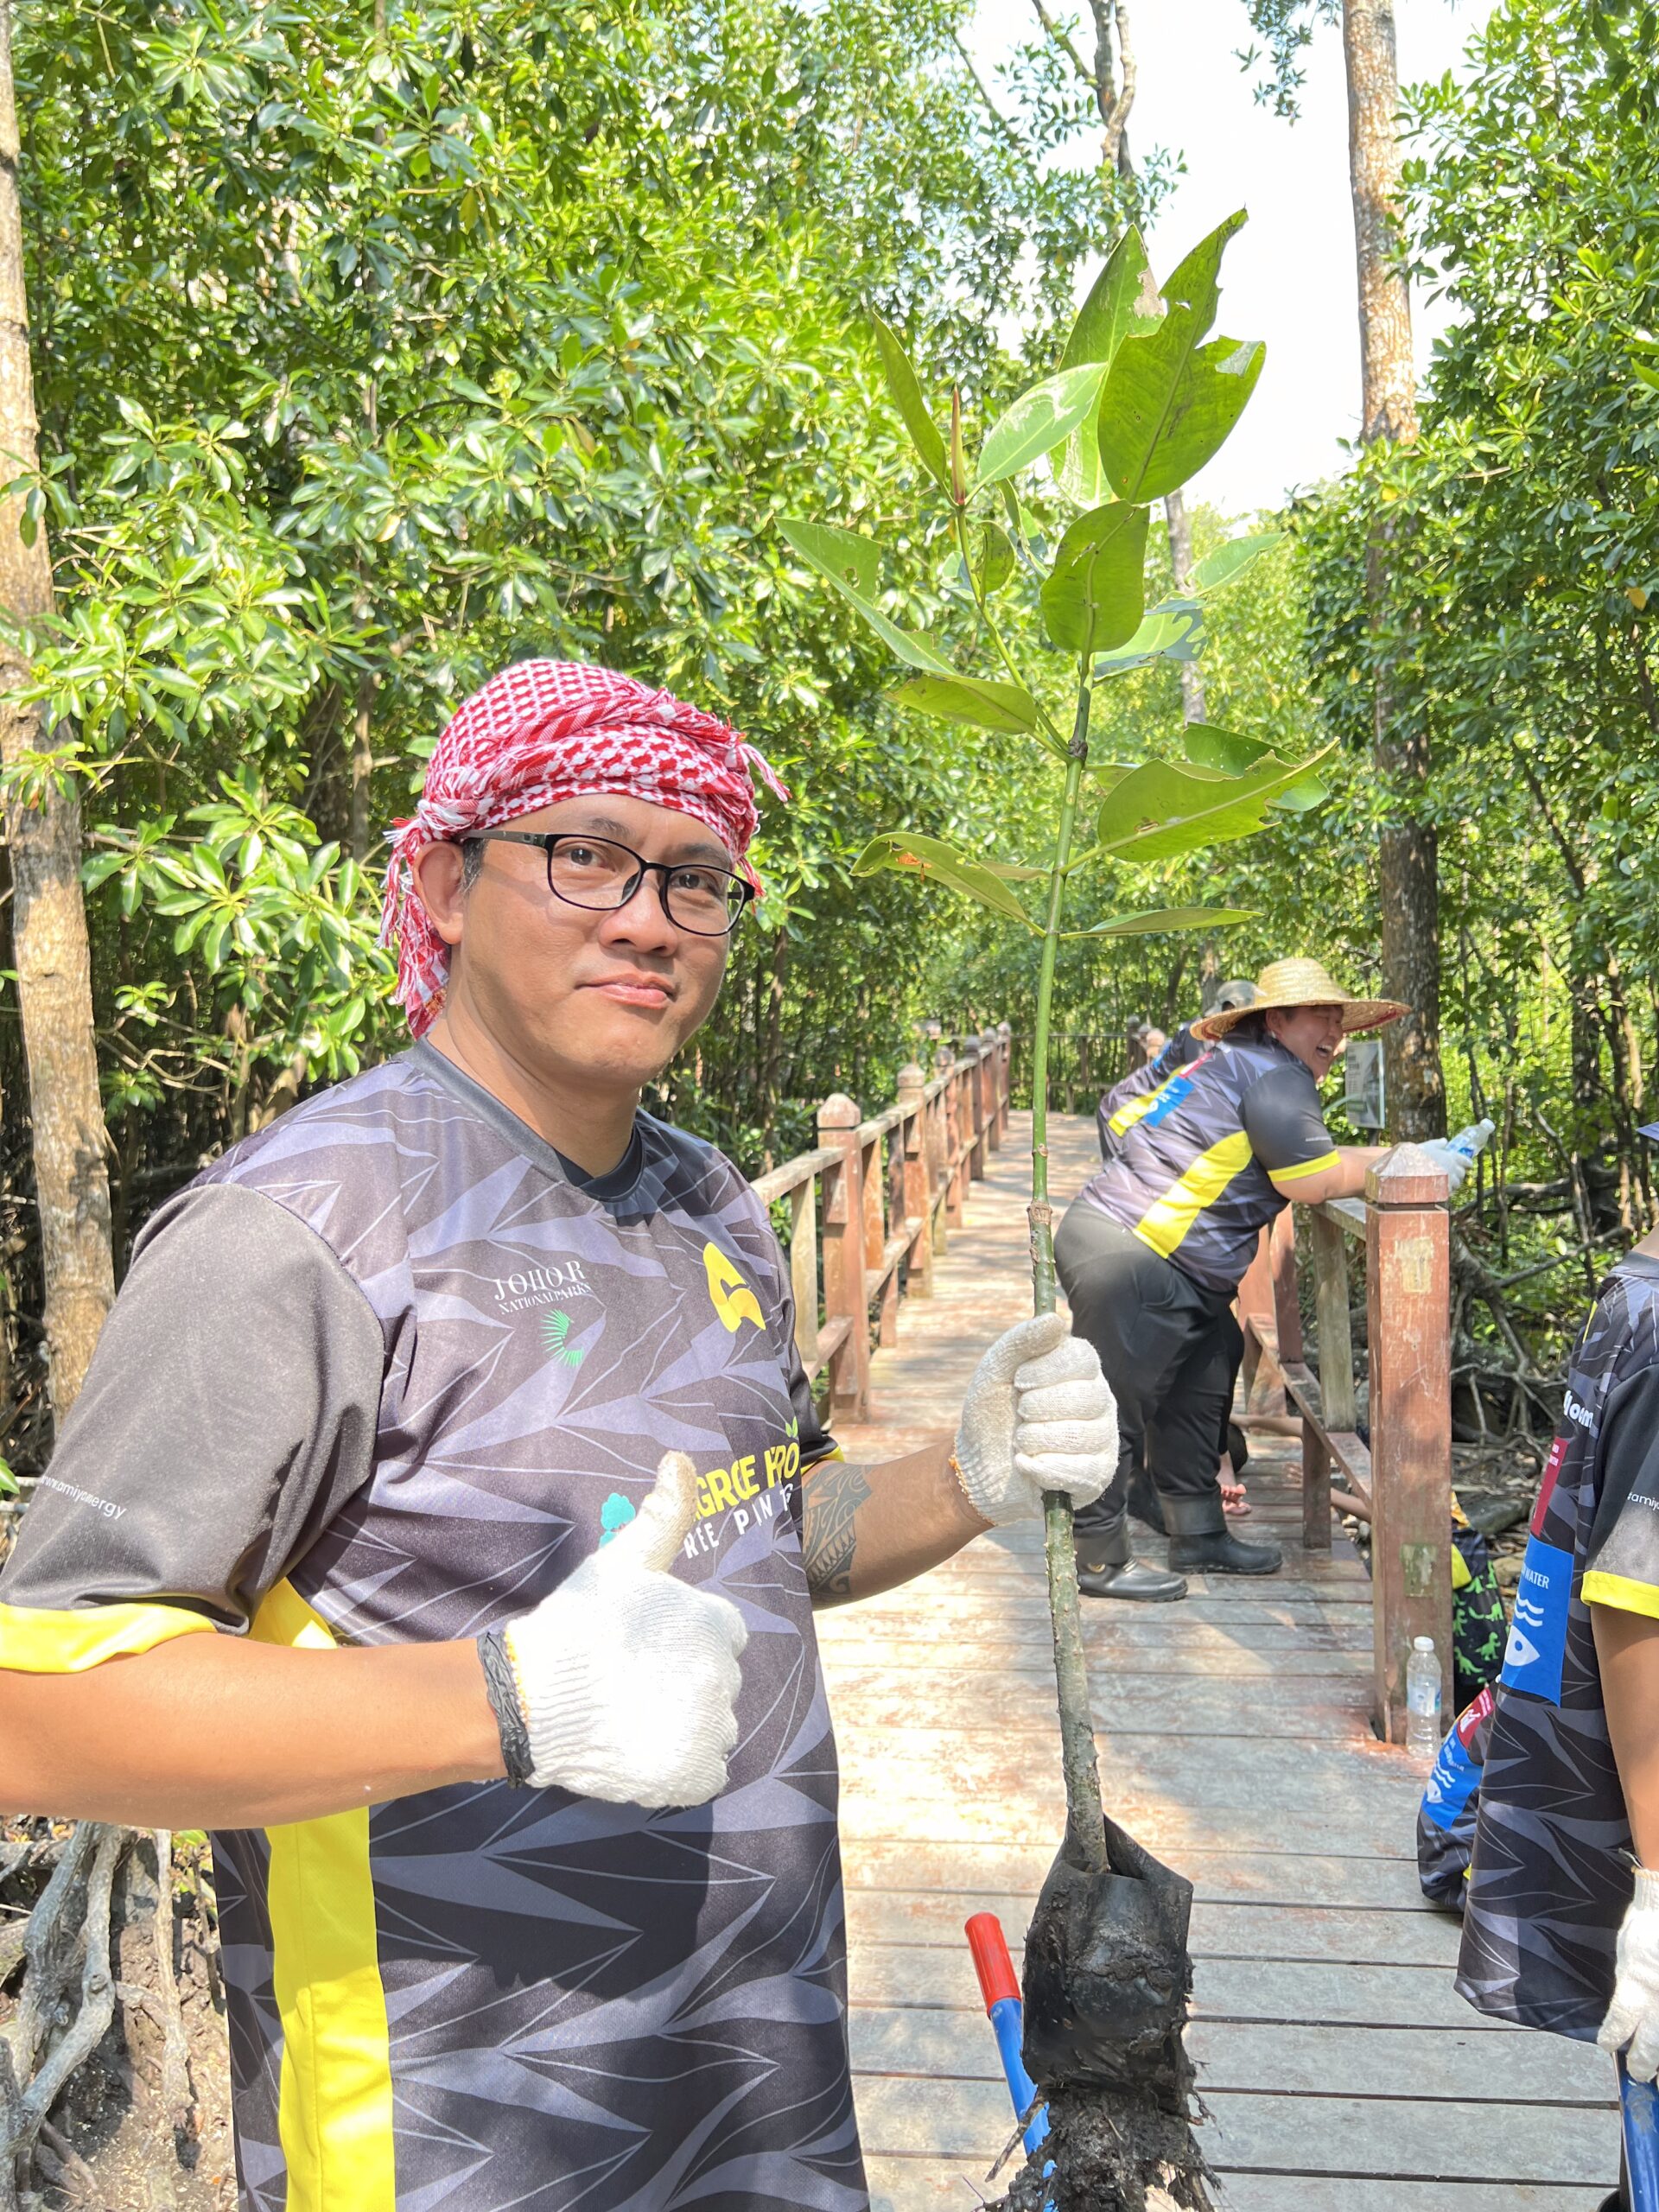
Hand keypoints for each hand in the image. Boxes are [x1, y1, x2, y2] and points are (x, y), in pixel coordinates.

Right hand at [501, 1452, 746, 1805]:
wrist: (532, 1700)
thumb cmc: (577, 1626)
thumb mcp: (622, 1562)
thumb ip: (663, 1514)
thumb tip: (681, 1460)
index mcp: (714, 1623)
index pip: (723, 1634)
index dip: (685, 1640)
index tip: (647, 1646)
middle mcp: (723, 1676)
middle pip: (719, 1680)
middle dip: (685, 1680)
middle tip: (632, 1681)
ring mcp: (710, 1729)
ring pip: (716, 1726)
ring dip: (687, 1723)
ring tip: (632, 1715)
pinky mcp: (696, 1774)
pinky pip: (709, 1771)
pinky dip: (682, 1764)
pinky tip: (641, 1747)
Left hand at [953, 1312, 1116, 1527]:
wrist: (980, 1465)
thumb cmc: (992, 1411)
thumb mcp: (995, 1370)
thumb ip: (1021, 1341)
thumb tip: (1055, 1319)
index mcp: (1079, 1370)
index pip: (1083, 1359)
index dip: (1049, 1369)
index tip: (1018, 1381)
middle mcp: (1099, 1400)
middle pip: (1088, 1397)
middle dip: (1039, 1408)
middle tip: (1020, 1414)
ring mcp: (1103, 1438)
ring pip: (1083, 1435)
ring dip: (1037, 1439)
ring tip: (1022, 1441)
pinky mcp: (1098, 1474)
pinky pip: (1083, 1470)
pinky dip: (1044, 1468)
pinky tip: (1027, 1465)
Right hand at [1417, 1138, 1470, 1194]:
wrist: (1409, 1171)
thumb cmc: (1417, 1157)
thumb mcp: (1427, 1146)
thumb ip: (1438, 1144)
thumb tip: (1445, 1141)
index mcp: (1451, 1157)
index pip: (1465, 1160)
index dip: (1467, 1163)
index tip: (1469, 1164)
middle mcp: (1453, 1169)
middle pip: (1461, 1173)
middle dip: (1459, 1173)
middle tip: (1453, 1172)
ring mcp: (1449, 1181)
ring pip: (1456, 1183)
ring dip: (1453, 1182)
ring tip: (1445, 1181)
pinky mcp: (1444, 1190)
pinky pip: (1449, 1191)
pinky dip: (1447, 1190)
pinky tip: (1440, 1188)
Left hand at [1599, 1869, 1658, 2080]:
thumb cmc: (1647, 1926)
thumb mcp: (1627, 1953)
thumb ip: (1628, 1982)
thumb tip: (1629, 2006)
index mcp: (1636, 1986)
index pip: (1620, 2023)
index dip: (1613, 2038)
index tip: (1607, 2046)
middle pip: (1651, 2046)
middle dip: (1643, 2064)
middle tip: (1640, 2075)